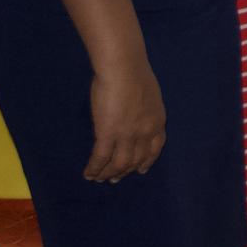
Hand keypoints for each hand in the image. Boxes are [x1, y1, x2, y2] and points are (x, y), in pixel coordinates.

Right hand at [85, 63, 166, 182]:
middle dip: (124, 171)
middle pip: (136, 159)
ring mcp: (128, 135)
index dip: (146, 161)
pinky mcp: (108, 134)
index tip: (140, 170)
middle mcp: (146, 132)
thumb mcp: (149, 95)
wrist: (123, 67)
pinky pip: (101, 158)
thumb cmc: (134, 73)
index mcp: (158, 121)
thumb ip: (144, 110)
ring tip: (99, 179)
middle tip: (114, 179)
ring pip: (119, 164)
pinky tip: (88, 174)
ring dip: (108, 173)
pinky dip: (94, 168)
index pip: (154, 149)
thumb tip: (135, 114)